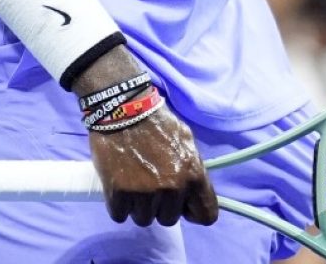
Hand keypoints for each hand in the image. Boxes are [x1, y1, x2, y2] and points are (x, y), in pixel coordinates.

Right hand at [88, 104, 218, 227]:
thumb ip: (193, 167)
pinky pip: (120, 215)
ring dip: (138, 205)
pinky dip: (118, 204)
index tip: (183, 204)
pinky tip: (119, 184)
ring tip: (133, 181)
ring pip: (144, 219)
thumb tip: (195, 191)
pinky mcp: (119, 194)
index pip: (206, 215)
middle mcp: (172, 187)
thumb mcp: (185, 138)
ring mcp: (145, 193)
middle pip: (170, 219)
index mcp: (193, 173)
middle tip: (150, 182)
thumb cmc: (155, 120)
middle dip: (161, 205)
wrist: (122, 107)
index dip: (193, 210)